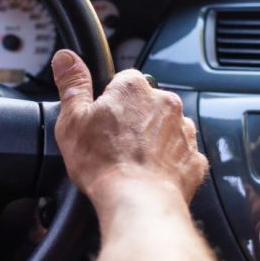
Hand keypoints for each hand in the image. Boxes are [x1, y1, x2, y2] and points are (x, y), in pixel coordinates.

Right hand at [51, 49, 206, 203]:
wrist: (138, 202)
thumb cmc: (103, 163)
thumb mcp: (73, 120)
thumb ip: (72, 84)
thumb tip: (65, 58)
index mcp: (134, 88)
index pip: (123, 80)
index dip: (110, 101)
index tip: (102, 120)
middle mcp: (165, 103)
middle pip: (146, 104)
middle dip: (133, 120)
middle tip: (113, 145)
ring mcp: (184, 131)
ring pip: (166, 128)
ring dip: (152, 140)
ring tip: (131, 163)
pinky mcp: (194, 158)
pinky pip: (180, 155)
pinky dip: (168, 163)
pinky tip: (150, 175)